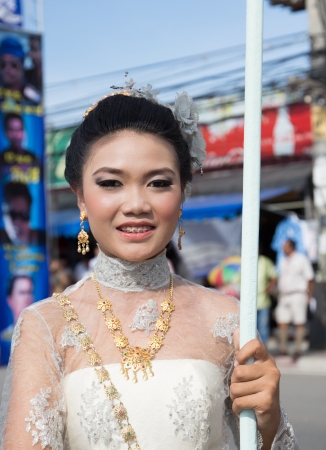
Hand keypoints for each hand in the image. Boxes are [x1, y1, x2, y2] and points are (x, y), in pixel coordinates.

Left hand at [230, 329, 280, 447]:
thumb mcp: (250, 368)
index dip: (243, 351)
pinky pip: (239, 402)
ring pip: (236, 388)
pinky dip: (237, 407)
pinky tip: (245, 408)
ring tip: (244, 398)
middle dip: (234, 382)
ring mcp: (270, 386)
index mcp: (266, 359)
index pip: (256, 344)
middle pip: (239, 371)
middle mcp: (272, 370)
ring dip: (235, 396)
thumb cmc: (255, 388)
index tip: (239, 361)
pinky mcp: (266, 402)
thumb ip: (242, 351)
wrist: (270, 417)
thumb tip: (237, 330)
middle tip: (242, 387)